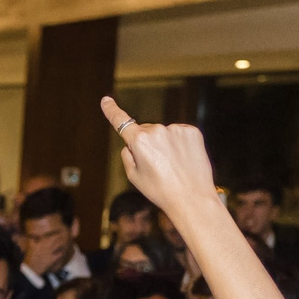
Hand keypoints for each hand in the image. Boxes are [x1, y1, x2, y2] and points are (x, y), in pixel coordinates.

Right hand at [100, 96, 218, 217]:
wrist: (192, 198)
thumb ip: (128, 155)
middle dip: (146, 144)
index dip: (111, 110)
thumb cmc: (160, 190)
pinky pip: (179, 134)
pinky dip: (179, 144)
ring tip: (172, 167)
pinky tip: (183, 160)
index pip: (121, 121)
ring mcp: (176, 129)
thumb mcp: (134, 177)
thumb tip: (131, 143)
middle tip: (156, 167)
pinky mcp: (192, 131)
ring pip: (163, 134)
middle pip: (145, 132)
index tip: (106, 100)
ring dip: (164, 145)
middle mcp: (157, 130)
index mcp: (139, 141)